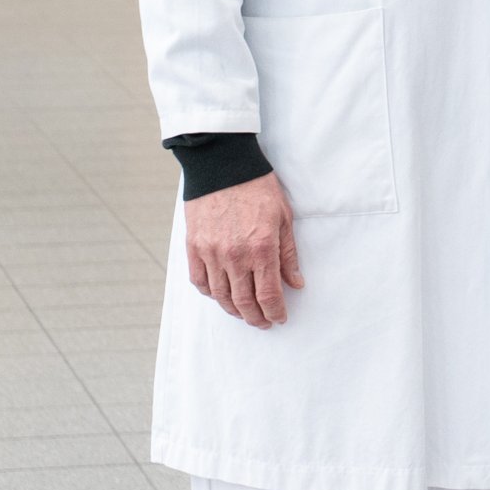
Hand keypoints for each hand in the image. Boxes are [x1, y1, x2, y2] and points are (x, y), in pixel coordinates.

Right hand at [184, 174, 302, 326]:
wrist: (223, 166)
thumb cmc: (259, 189)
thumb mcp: (284, 218)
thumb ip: (288, 255)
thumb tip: (295, 284)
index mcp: (262, 248)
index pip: (268, 294)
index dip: (275, 312)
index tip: (279, 318)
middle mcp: (234, 256)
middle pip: (243, 301)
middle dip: (255, 317)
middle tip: (263, 322)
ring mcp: (211, 253)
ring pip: (220, 296)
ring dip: (233, 310)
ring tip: (245, 313)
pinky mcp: (194, 247)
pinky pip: (200, 281)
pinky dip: (211, 293)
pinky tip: (221, 295)